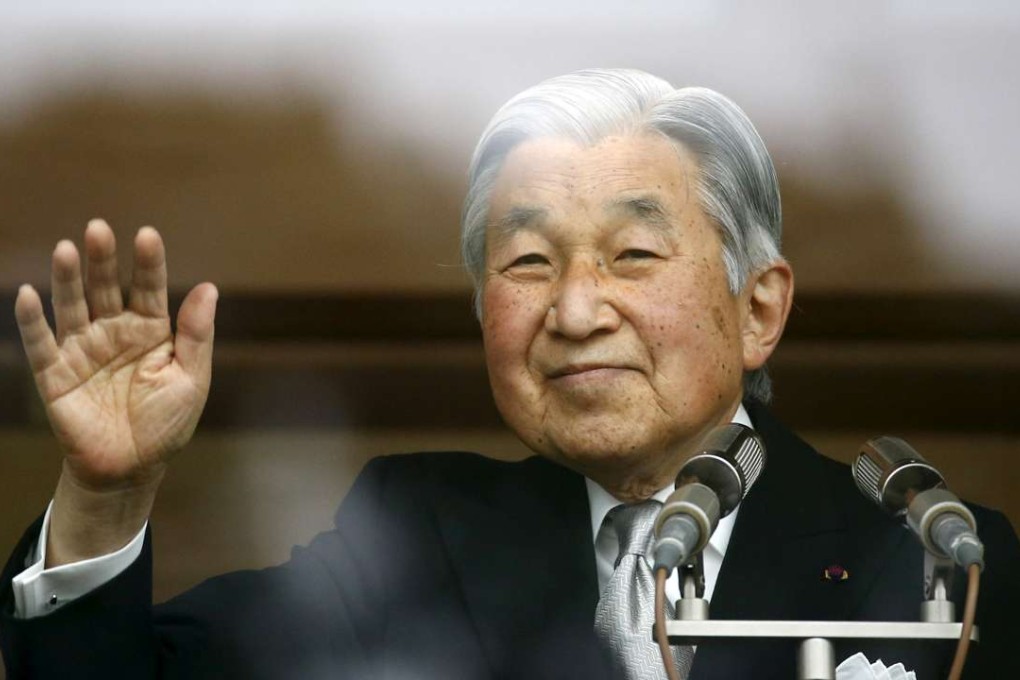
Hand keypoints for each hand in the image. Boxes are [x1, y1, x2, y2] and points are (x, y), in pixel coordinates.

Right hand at [15, 219, 216, 562]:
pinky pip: (41, 344)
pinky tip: (28, 294)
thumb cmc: (167, 424)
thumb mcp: (192, 379)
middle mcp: (115, 332)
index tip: (147, 235)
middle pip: (107, 288)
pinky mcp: (55, 374)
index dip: (148, 263)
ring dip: (67, 279)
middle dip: (103, 260)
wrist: (132, 468)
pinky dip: (32, 320)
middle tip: (98, 229)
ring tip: (67, 249)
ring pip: (73, 306)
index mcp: (151, 331)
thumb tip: (209, 287)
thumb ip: (196, 334)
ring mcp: (83, 350)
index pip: (149, 288)